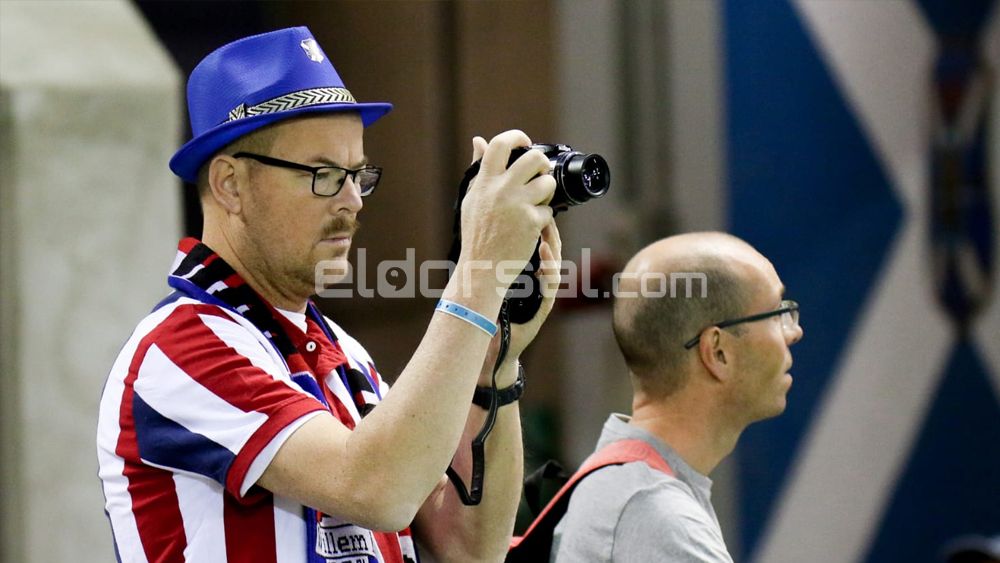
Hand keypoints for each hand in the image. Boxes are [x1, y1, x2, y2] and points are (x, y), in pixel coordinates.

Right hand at [457, 131, 555, 277]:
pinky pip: (548, 210)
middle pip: (534, 158)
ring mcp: (517, 205)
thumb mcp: (471, 198)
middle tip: (541, 173)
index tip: (525, 142)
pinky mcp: (531, 221)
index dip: (516, 137)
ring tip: (536, 202)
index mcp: (484, 182)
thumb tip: (479, 140)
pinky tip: (531, 227)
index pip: (500, 144)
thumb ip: (478, 169)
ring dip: (547, 192)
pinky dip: (543, 218)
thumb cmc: (476, 234)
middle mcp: (500, 190)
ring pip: (548, 183)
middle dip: (542, 164)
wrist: (481, 268)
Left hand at [477, 219, 561, 385]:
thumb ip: (490, 265)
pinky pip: (549, 291)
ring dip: (551, 251)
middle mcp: (537, 286)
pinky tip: (544, 263)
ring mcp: (541, 299)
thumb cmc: (490, 317)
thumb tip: (477, 235)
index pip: (538, 249)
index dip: (540, 230)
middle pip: (550, 255)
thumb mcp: (489, 284)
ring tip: (546, 233)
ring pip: (554, 270)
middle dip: (550, 235)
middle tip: (545, 216)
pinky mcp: (541, 312)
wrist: (490, 350)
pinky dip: (548, 276)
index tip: (534, 212)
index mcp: (526, 277)